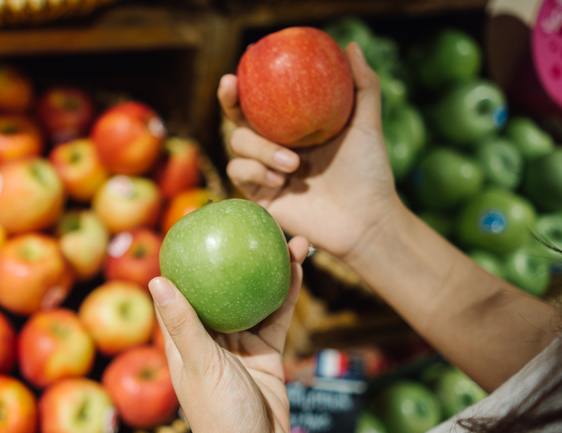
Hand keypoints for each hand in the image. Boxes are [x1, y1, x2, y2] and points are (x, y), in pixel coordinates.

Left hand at [148, 236, 307, 432]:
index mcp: (184, 339)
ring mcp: (239, 344)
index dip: (189, 260)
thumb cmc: (219, 414)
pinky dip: (286, 294)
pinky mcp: (266, 353)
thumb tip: (156, 278)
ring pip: (254, 298)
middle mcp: (210, 336)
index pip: (182, 291)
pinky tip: (297, 269)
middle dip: (238, 259)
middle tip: (255, 227)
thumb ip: (183, 324)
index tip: (200, 226)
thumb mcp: (199, 365)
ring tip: (288, 240)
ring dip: (270, 270)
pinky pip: (276, 317)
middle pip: (223, 288)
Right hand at [222, 42, 400, 260]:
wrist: (366, 220)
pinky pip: (240, 173)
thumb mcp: (366, 125)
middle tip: (232, 88)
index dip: (244, 84)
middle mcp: (274, 146)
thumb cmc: (369, 173)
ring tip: (292, 164)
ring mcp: (264, 171)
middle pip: (238, 120)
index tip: (240, 66)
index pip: (260, 102)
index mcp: (292, 127)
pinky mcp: (260, 196)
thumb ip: (363, 86)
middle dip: (229, 102)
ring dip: (260, 150)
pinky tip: (282, 180)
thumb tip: (352, 45)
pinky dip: (256, 171)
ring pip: (237, 146)